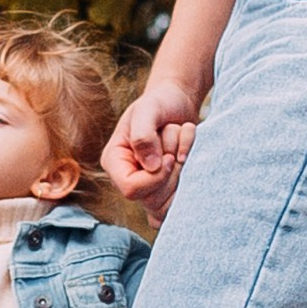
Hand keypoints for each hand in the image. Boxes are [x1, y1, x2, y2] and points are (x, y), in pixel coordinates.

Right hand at [102, 79, 199, 226]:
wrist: (177, 102)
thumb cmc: (159, 103)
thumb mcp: (148, 110)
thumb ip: (143, 135)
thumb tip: (151, 166)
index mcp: (115, 162)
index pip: (130, 189)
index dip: (155, 178)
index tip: (169, 157)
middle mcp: (128, 178)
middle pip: (152, 200)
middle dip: (171, 172)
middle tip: (174, 147)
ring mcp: (148, 186)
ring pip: (168, 204)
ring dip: (182, 171)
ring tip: (179, 146)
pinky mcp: (166, 189)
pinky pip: (180, 202)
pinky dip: (191, 177)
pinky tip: (187, 156)